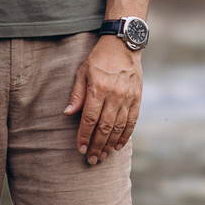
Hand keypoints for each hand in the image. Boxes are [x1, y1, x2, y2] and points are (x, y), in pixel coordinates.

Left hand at [64, 35, 141, 164]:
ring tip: (103, 156)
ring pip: (119, 127)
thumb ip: (77, 95)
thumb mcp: (82, 72)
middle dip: (97, 145)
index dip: (84, 136)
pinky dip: (125, 135)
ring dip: (110, 144)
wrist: (124, 44)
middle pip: (105, 127)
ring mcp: (128, 97)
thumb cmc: (99, 59)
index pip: (89, 118)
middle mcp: (114, 95)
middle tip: (91, 160)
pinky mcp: (137, 98)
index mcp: (98, 88)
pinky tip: (118, 146)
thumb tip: (67, 114)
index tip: (80, 149)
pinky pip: (132, 121)